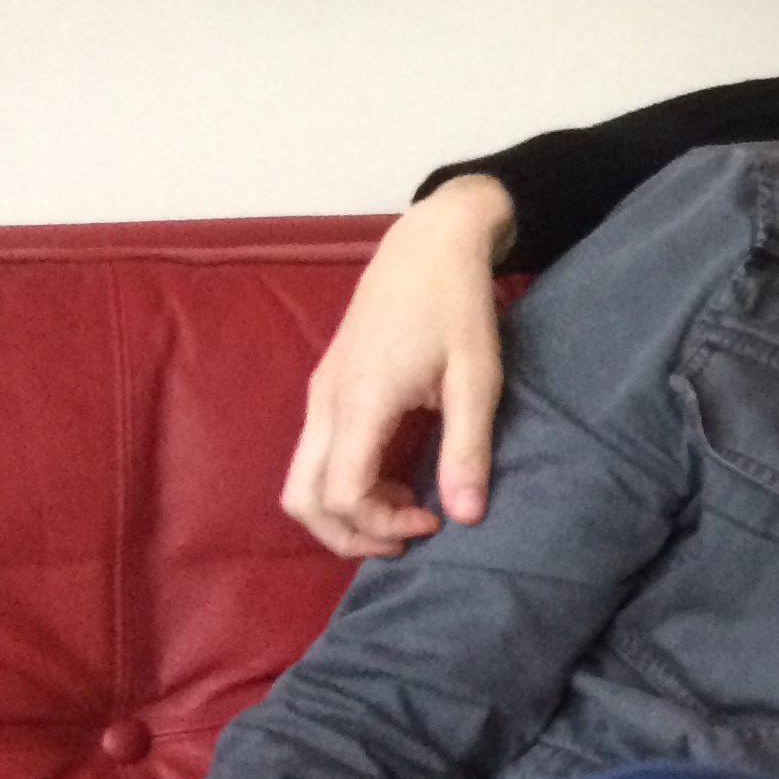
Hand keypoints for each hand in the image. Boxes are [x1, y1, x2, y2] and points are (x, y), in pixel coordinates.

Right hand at [280, 174, 515, 555]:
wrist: (429, 242)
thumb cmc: (456, 303)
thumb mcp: (477, 376)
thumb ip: (467, 448)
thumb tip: (465, 518)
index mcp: (359, 401)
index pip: (340, 495)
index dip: (380, 525)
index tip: (434, 518)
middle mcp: (326, 402)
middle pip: (302, 499)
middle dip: (348, 535)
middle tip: (408, 535)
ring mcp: (320, 393)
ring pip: (302, 480)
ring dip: (345, 509)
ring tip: (408, 507)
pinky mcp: (327, 386)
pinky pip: (315, 454)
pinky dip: (344, 481)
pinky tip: (397, 475)